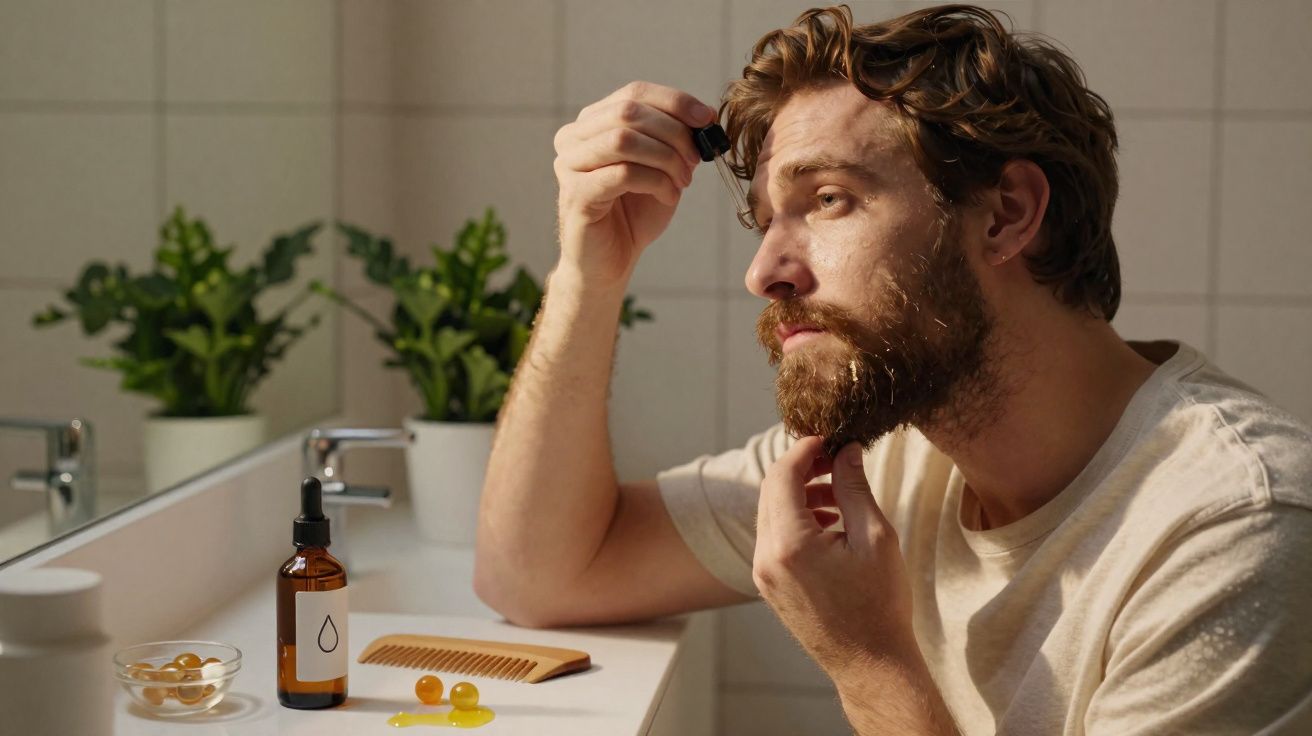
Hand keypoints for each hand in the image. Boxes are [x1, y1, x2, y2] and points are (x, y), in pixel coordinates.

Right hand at [552, 81, 714, 286]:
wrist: (610, 262)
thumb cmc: (634, 214)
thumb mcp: (661, 168)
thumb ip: (675, 140)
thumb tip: (704, 117)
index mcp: (592, 123)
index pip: (634, 93)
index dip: (674, 101)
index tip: (707, 118)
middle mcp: (573, 138)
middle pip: (628, 111)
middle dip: (673, 133)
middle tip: (696, 160)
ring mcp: (569, 166)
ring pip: (624, 140)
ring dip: (665, 159)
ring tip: (682, 182)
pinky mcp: (576, 195)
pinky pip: (623, 173)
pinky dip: (656, 182)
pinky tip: (668, 197)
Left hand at [753, 437, 917, 676]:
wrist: (870, 664)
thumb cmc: (880, 604)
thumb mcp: (875, 537)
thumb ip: (854, 487)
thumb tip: (846, 448)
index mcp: (789, 543)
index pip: (783, 474)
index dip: (805, 448)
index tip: (830, 438)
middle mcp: (765, 557)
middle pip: (771, 490)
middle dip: (801, 467)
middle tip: (836, 459)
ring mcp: (762, 573)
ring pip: (770, 512)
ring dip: (799, 494)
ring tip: (838, 495)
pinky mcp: (768, 584)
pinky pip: (773, 537)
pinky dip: (795, 520)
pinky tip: (829, 523)